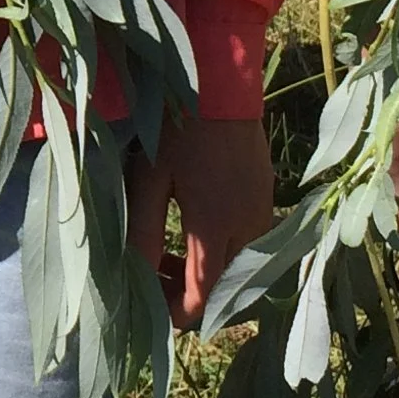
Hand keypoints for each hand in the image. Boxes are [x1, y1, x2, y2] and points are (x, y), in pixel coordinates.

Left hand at [128, 113, 272, 328]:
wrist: (220, 85)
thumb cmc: (177, 129)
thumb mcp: (149, 180)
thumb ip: (142, 232)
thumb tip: (132, 278)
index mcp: (214, 228)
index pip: (201, 296)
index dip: (174, 312)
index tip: (146, 306)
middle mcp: (247, 227)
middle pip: (223, 287)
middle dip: (186, 293)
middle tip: (149, 276)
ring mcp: (261, 211)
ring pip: (237, 266)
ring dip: (204, 272)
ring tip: (165, 255)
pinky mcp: (266, 195)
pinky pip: (248, 241)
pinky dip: (220, 250)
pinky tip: (191, 230)